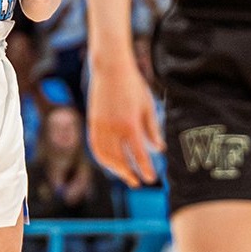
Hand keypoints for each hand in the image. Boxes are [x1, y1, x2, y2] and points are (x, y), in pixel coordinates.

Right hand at [87, 45, 164, 187]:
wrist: (110, 69)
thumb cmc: (133, 85)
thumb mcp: (148, 106)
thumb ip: (152, 129)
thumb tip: (158, 149)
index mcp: (131, 124)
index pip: (139, 154)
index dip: (145, 169)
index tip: (150, 179)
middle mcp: (113, 129)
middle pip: (120, 159)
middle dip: (128, 173)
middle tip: (137, 183)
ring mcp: (100, 126)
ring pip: (105, 156)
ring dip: (114, 169)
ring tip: (124, 174)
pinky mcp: (92, 123)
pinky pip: (95, 146)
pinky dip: (102, 157)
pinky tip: (110, 162)